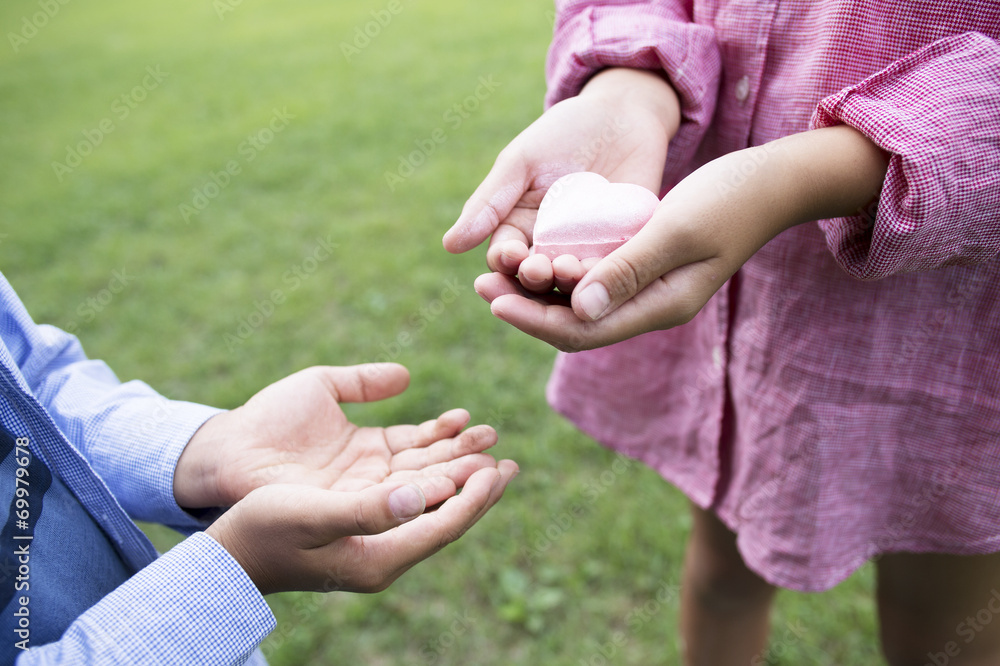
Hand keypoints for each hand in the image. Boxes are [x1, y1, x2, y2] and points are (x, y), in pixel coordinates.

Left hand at [174, 364, 503, 509]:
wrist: (227, 451)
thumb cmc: (268, 417)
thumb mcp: (321, 387)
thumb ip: (363, 381)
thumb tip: (407, 375)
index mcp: (370, 446)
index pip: (421, 442)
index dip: (449, 433)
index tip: (474, 421)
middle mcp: (372, 475)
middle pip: (428, 466)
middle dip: (463, 457)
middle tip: (497, 447)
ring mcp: (361, 495)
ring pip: (418, 486)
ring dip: (452, 476)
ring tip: (486, 466)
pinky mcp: (347, 510)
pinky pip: (392, 502)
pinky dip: (421, 492)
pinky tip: (448, 481)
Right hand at [206, 461, 517, 594]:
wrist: (230, 552)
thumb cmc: (264, 531)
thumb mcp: (313, 514)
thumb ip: (368, 509)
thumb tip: (423, 496)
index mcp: (379, 559)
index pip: (443, 528)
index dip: (475, 499)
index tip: (502, 470)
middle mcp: (383, 555)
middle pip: (444, 519)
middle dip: (476, 489)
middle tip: (509, 464)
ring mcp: (373, 543)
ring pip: (428, 508)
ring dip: (456, 479)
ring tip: (484, 456)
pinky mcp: (361, 528)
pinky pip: (408, 502)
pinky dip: (428, 478)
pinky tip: (436, 459)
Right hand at [442, 67, 680, 292]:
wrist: (622, 114)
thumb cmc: (564, 133)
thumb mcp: (521, 162)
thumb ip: (489, 203)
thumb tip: (450, 245)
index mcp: (518, 228)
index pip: (504, 257)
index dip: (505, 261)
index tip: (511, 255)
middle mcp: (549, 246)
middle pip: (535, 277)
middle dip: (534, 277)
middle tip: (538, 269)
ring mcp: (585, 249)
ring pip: (572, 279)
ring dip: (567, 280)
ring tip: (568, 270)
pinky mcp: (620, 247)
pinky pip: (610, 267)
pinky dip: (604, 272)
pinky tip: (602, 268)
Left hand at [475, 125, 889, 350]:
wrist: (772, 185)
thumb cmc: (731, 200)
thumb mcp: (677, 229)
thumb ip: (628, 269)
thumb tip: (576, 308)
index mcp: (660, 306)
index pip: (584, 330)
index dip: (534, 319)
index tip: (493, 299)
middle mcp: (651, 306)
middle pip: (577, 324)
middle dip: (527, 309)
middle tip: (479, 286)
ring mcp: (650, 290)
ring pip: (582, 304)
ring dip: (539, 292)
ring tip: (494, 273)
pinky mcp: (647, 269)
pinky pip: (595, 281)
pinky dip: (561, 273)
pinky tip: (534, 254)